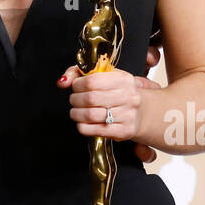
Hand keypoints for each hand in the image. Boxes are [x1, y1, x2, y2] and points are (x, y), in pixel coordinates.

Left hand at [57, 42, 162, 162]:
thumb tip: (63, 81)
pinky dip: (83, 126)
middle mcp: (128, 96)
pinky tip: (83, 122)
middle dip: (75, 100)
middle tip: (74, 100)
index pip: (92, 80)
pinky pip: (96, 130)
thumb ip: (79, 74)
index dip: (77, 85)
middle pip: (90, 98)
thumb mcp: (104, 76)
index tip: (76, 87)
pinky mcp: (124, 131)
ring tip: (76, 111)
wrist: (141, 111)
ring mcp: (127, 114)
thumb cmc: (119, 92)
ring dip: (76, 114)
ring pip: (91, 115)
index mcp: (123, 79)